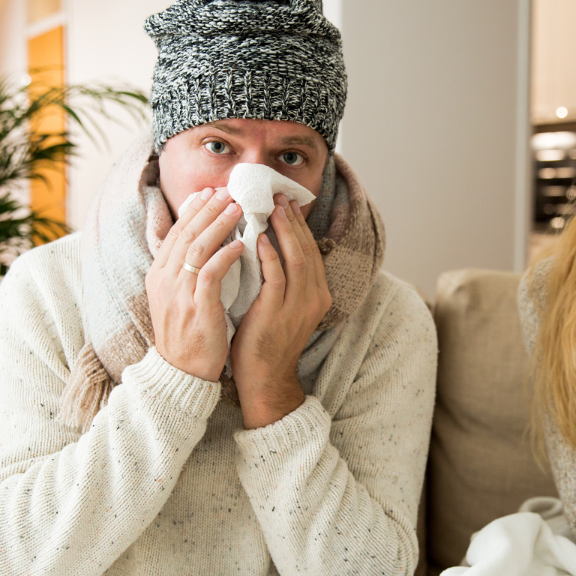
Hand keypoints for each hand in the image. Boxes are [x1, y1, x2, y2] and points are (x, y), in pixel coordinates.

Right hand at [146, 187, 243, 380]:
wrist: (182, 373)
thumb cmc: (188, 335)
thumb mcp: (178, 298)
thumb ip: (186, 271)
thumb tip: (202, 243)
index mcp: (159, 276)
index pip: (175, 234)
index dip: (193, 211)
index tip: (210, 193)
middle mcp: (165, 281)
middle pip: (185, 234)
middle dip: (207, 209)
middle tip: (227, 191)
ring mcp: (179, 294)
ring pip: (196, 248)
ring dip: (218, 225)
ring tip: (237, 208)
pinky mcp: (196, 309)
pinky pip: (209, 274)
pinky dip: (224, 256)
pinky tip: (240, 244)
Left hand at [231, 194, 331, 428]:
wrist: (264, 379)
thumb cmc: (266, 342)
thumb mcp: (283, 307)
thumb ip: (283, 281)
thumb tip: (270, 248)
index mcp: (318, 294)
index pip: (311, 250)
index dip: (299, 226)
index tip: (286, 204)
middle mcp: (314, 297)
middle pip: (307, 248)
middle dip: (292, 221)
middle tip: (278, 196)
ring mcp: (298, 306)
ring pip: (296, 257)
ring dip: (283, 230)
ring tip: (269, 208)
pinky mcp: (278, 312)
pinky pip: (276, 276)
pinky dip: (269, 254)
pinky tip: (257, 238)